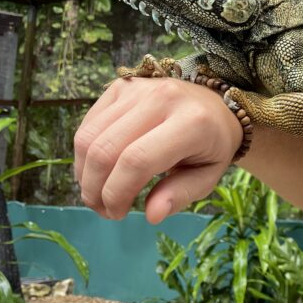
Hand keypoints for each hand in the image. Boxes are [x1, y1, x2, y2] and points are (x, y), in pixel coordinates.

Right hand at [74, 76, 242, 223]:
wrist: (216, 106)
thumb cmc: (213, 145)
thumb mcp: (208, 175)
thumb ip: (181, 194)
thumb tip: (152, 216)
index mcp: (192, 121)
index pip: (137, 160)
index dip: (117, 193)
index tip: (118, 214)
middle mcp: (163, 98)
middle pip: (106, 150)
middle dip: (95, 189)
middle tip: (104, 209)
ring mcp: (139, 88)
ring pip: (89, 137)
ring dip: (85, 174)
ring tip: (99, 194)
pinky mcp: (122, 86)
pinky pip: (88, 124)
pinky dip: (85, 154)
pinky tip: (100, 170)